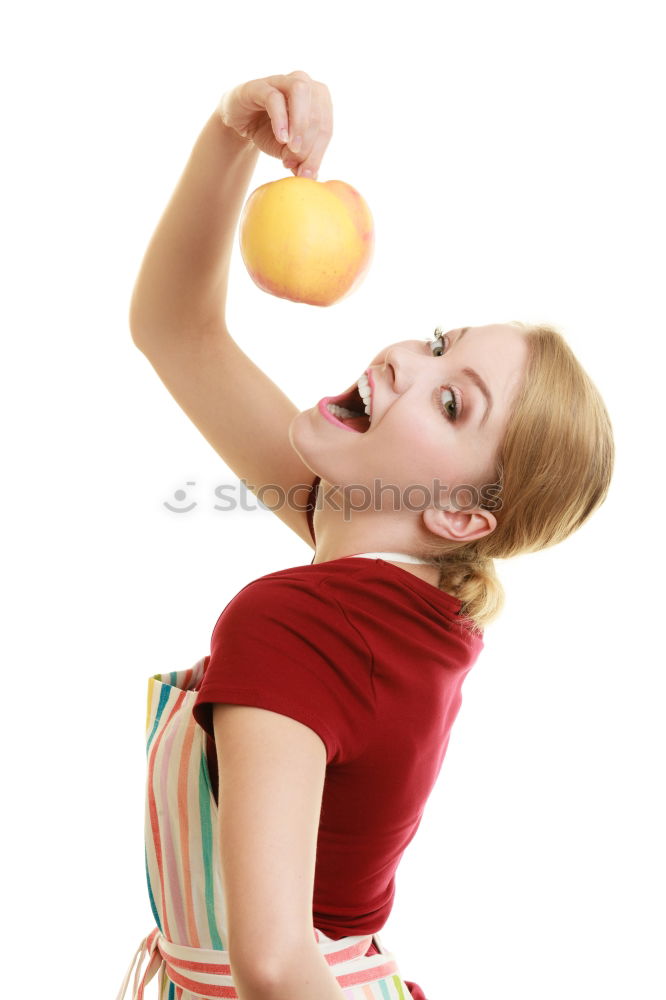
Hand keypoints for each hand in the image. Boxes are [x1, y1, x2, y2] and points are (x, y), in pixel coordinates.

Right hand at [217, 69, 332, 178]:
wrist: (240, 122)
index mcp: (318, 99)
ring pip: (300, 91)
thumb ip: (301, 160)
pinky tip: (281, 138)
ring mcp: (281, 80)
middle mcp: (304, 83)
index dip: (319, 153)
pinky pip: (274, 98)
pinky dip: (280, 119)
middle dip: (309, 143)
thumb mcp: (288, 151)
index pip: (326, 127)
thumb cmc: (269, 133)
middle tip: (297, 165)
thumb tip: (312, 176)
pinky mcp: (259, 86)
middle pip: (317, 111)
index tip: (308, 175)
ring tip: (292, 148)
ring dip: (300, 123)